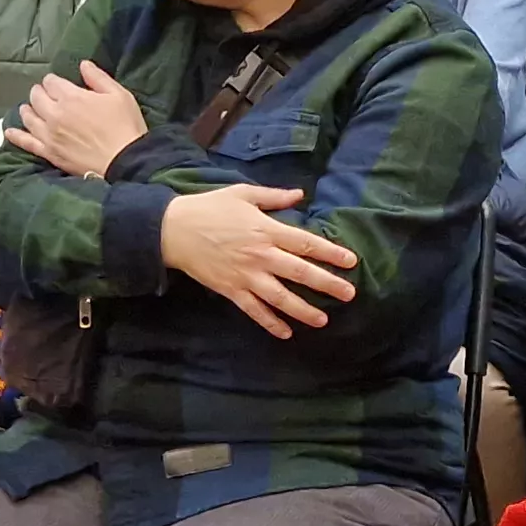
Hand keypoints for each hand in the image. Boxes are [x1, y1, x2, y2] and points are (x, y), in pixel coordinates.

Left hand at [2, 62, 151, 176]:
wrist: (124, 161)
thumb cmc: (125, 126)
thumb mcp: (119, 95)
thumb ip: (98, 78)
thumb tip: (83, 65)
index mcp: (71, 97)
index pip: (52, 82)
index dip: (54, 81)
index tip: (58, 83)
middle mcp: (54, 114)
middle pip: (37, 97)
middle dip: (40, 92)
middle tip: (45, 94)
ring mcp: (49, 134)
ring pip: (29, 117)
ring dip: (28, 109)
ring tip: (29, 107)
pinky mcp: (49, 152)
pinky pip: (27, 142)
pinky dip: (16, 135)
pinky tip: (10, 131)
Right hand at [159, 184, 359, 337]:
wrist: (173, 230)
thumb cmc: (209, 208)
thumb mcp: (242, 193)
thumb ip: (274, 196)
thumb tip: (300, 195)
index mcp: (266, 230)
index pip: (306, 243)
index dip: (330, 253)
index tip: (351, 261)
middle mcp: (261, 255)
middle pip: (300, 272)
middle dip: (327, 284)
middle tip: (349, 294)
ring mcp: (246, 276)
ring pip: (281, 297)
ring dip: (304, 310)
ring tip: (323, 319)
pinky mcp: (231, 290)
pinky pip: (255, 310)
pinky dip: (270, 323)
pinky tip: (286, 333)